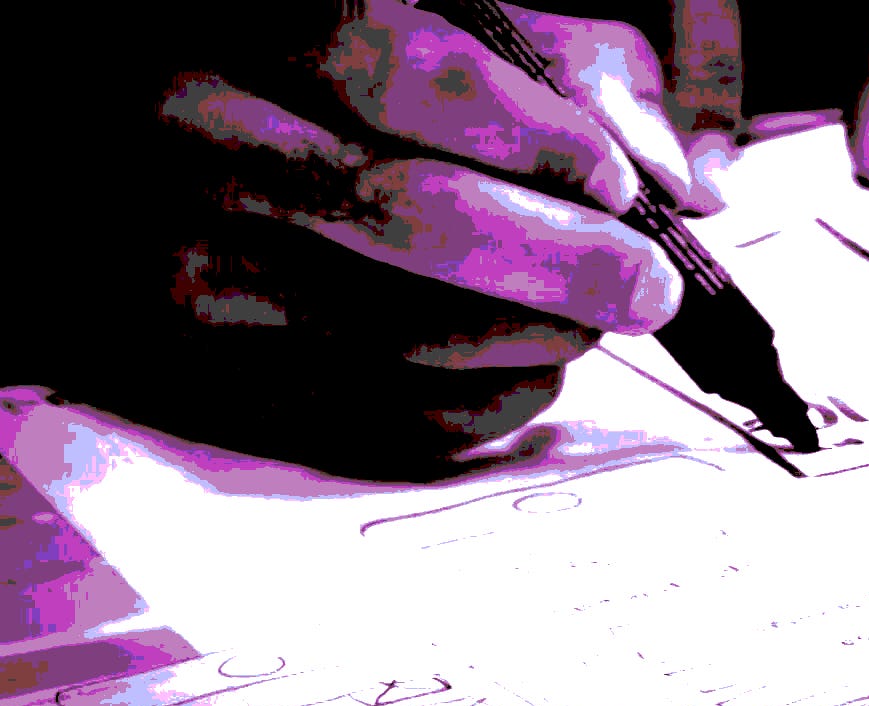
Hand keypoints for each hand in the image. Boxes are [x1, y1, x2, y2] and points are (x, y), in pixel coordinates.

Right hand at [160, 0, 695, 361]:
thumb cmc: (280, 78)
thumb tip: (663, 161)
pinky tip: (521, 374)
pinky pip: (356, 416)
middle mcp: (194, 142)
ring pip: (392, 335)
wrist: (118, 154)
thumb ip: (542, 56)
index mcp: (248, 25)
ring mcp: (180, 268)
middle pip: (413, 221)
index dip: (540, 144)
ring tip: (584, 324)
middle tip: (643, 287)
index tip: (616, 185)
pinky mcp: (193, 371)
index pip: (411, 82)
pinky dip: (471, 408)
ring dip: (527, 341)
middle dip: (564, 264)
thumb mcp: (399, 13)